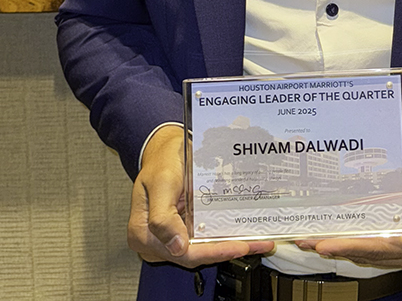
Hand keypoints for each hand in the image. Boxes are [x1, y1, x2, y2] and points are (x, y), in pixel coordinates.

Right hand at [127, 125, 274, 265]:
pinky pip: (205, 237)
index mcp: (143, 233)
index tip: (238, 246)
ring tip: (257, 242)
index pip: (183, 253)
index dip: (213, 253)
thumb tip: (176, 246)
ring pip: (203, 248)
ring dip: (230, 246)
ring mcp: (172, 235)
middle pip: (196, 254)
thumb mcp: (161, 182)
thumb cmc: (160, 161)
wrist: (165, 147)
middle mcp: (157, 240)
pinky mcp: (184, 228)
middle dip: (228, 250)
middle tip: (257, 245)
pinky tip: (244, 235)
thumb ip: (163, 217)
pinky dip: (225, 237)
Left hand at [296, 135, 401, 268]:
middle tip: (310, 242)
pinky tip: (329, 232)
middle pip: (371, 252)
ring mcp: (401, 240)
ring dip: (339, 244)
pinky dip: (348, 236)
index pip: (384, 249)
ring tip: (311, 240)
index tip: (328, 246)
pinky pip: (367, 237)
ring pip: (366, 248)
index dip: (354, 248)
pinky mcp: (391, 229)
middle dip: (339, 248)